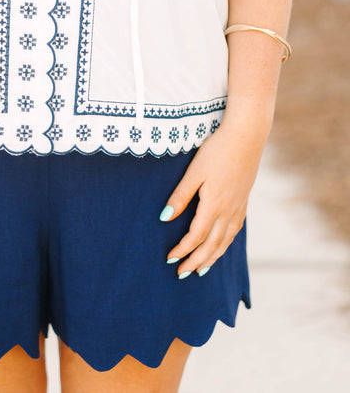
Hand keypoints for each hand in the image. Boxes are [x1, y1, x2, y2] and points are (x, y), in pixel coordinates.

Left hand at [161, 119, 269, 276]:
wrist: (246, 136)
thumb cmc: (217, 150)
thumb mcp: (194, 172)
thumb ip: (180, 196)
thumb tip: (165, 218)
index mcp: (214, 205)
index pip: (196, 236)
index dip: (183, 250)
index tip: (170, 259)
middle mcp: (229, 211)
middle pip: (212, 244)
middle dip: (197, 261)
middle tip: (183, 274)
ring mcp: (239, 207)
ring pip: (226, 240)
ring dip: (213, 256)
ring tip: (202, 269)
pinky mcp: (244, 200)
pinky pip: (235, 230)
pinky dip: (226, 243)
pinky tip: (222, 244)